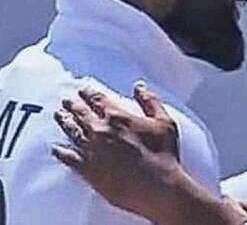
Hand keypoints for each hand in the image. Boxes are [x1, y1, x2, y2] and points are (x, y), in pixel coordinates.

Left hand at [52, 83, 182, 223]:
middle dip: (73, 105)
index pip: (98, 100)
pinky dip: (61, 152)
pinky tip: (56, 148)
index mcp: (118, 117)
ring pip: (73, 132)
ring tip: (59, 116)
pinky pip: (69, 158)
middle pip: (81, 113)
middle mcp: (101, 131)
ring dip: (65, 122)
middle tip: (66, 100)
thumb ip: (150, 101)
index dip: (89, 93)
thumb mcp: (163, 121)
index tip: (83, 90)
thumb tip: (139, 87)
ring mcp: (92, 150)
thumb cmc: (162, 154)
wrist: (156, 185)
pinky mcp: (88, 170)